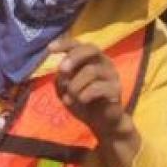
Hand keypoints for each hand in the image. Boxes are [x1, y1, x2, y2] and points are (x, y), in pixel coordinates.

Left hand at [49, 37, 140, 166]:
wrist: (102, 122)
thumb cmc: (82, 100)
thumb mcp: (66, 89)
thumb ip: (62, 78)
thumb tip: (62, 72)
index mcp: (90, 58)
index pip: (78, 44)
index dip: (64, 44)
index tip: (50, 49)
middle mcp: (103, 61)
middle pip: (91, 49)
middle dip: (74, 57)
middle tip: (62, 70)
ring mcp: (112, 74)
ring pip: (91, 71)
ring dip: (75, 85)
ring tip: (70, 98)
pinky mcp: (116, 89)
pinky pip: (98, 87)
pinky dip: (85, 94)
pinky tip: (82, 101)